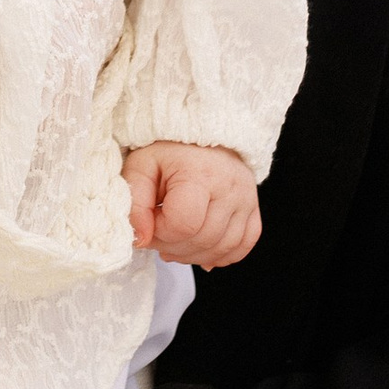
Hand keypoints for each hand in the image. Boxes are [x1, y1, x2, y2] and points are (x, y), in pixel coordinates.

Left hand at [122, 141, 259, 269]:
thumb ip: (135, 204)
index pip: (182, 225)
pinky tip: (199, 249)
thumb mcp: (141, 166)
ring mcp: (246, 200)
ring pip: (222, 248)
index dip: (159, 233)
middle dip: (172, 245)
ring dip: (192, 255)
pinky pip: (242, 246)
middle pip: (202, 240)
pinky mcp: (253, 210)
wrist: (202, 132)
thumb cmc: (170, 149)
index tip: (149, 221)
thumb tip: (141, 240)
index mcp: (200, 173)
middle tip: (157, 233)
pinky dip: (220, 256)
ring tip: (174, 241)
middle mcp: (230, 188)